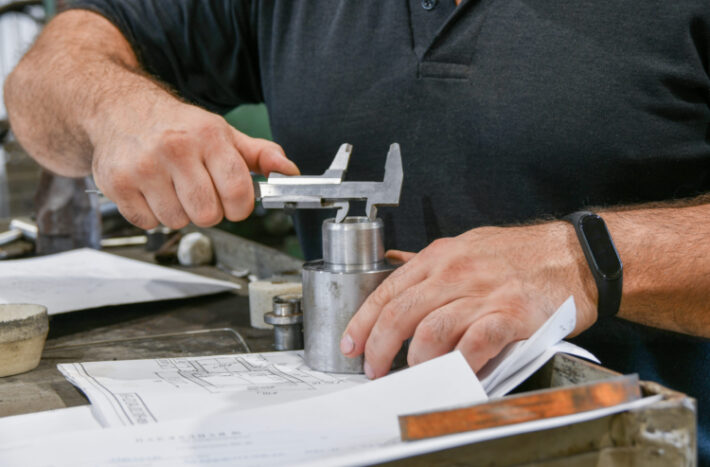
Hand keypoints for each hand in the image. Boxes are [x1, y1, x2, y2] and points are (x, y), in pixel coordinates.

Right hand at [91, 99, 298, 229]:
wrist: (120, 109)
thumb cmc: (177, 126)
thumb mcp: (223, 133)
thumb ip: (260, 155)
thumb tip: (289, 172)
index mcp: (208, 136)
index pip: (237, 192)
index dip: (240, 207)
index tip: (234, 203)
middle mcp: (175, 148)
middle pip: (208, 214)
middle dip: (208, 211)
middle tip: (199, 193)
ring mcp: (143, 166)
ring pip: (177, 221)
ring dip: (178, 213)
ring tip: (171, 188)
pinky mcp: (117, 183)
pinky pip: (148, 223)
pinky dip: (151, 215)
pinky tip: (150, 191)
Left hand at [340, 222, 597, 378]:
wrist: (573, 255)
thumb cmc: (520, 254)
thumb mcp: (467, 245)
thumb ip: (433, 265)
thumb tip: (397, 270)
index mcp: (440, 257)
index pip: (388, 291)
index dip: (363, 321)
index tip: (353, 343)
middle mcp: (456, 272)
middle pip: (401, 314)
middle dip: (380, 347)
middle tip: (375, 369)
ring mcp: (483, 293)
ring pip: (431, 331)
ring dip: (416, 360)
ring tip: (414, 373)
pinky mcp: (511, 314)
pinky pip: (475, 344)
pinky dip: (460, 364)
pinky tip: (455, 373)